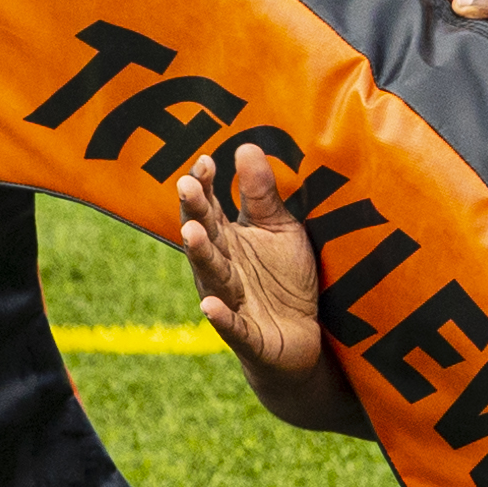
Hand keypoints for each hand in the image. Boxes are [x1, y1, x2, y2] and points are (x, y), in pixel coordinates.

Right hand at [179, 145, 320, 381]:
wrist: (301, 341)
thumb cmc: (285, 279)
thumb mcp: (280, 230)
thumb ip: (263, 194)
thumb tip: (246, 145)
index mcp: (228, 240)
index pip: (210, 208)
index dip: (205, 186)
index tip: (205, 160)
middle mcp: (222, 268)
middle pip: (205, 237)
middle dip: (195, 213)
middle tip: (186, 185)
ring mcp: (231, 301)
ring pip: (212, 276)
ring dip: (201, 255)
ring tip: (192, 232)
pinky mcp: (247, 336)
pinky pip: (231, 326)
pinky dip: (220, 317)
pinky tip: (208, 306)